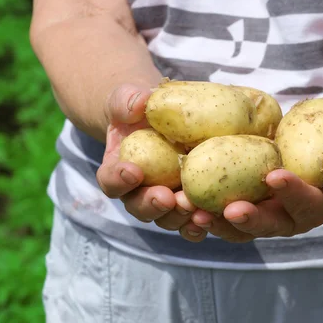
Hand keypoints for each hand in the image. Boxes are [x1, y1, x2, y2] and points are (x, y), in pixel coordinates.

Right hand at [95, 84, 206, 241]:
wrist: (162, 121)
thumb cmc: (141, 110)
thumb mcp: (130, 99)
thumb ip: (128, 101)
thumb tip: (141, 102)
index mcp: (118, 170)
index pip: (110, 181)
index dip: (118, 180)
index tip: (133, 171)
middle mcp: (138, 192)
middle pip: (139, 207)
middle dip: (152, 205)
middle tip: (166, 197)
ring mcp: (165, 200)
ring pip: (167, 219)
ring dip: (179, 217)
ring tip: (193, 208)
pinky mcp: (188, 203)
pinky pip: (192, 220)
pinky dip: (200, 223)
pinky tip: (212, 217)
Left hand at [190, 136, 322, 241]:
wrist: (315, 148)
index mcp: (317, 207)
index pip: (306, 204)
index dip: (292, 192)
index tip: (275, 175)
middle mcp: (289, 219)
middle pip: (269, 226)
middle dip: (250, 220)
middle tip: (230, 210)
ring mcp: (263, 217)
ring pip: (240, 229)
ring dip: (218, 223)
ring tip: (195, 212)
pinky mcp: (242, 209)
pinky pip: (221, 217)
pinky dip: (204, 213)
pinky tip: (183, 203)